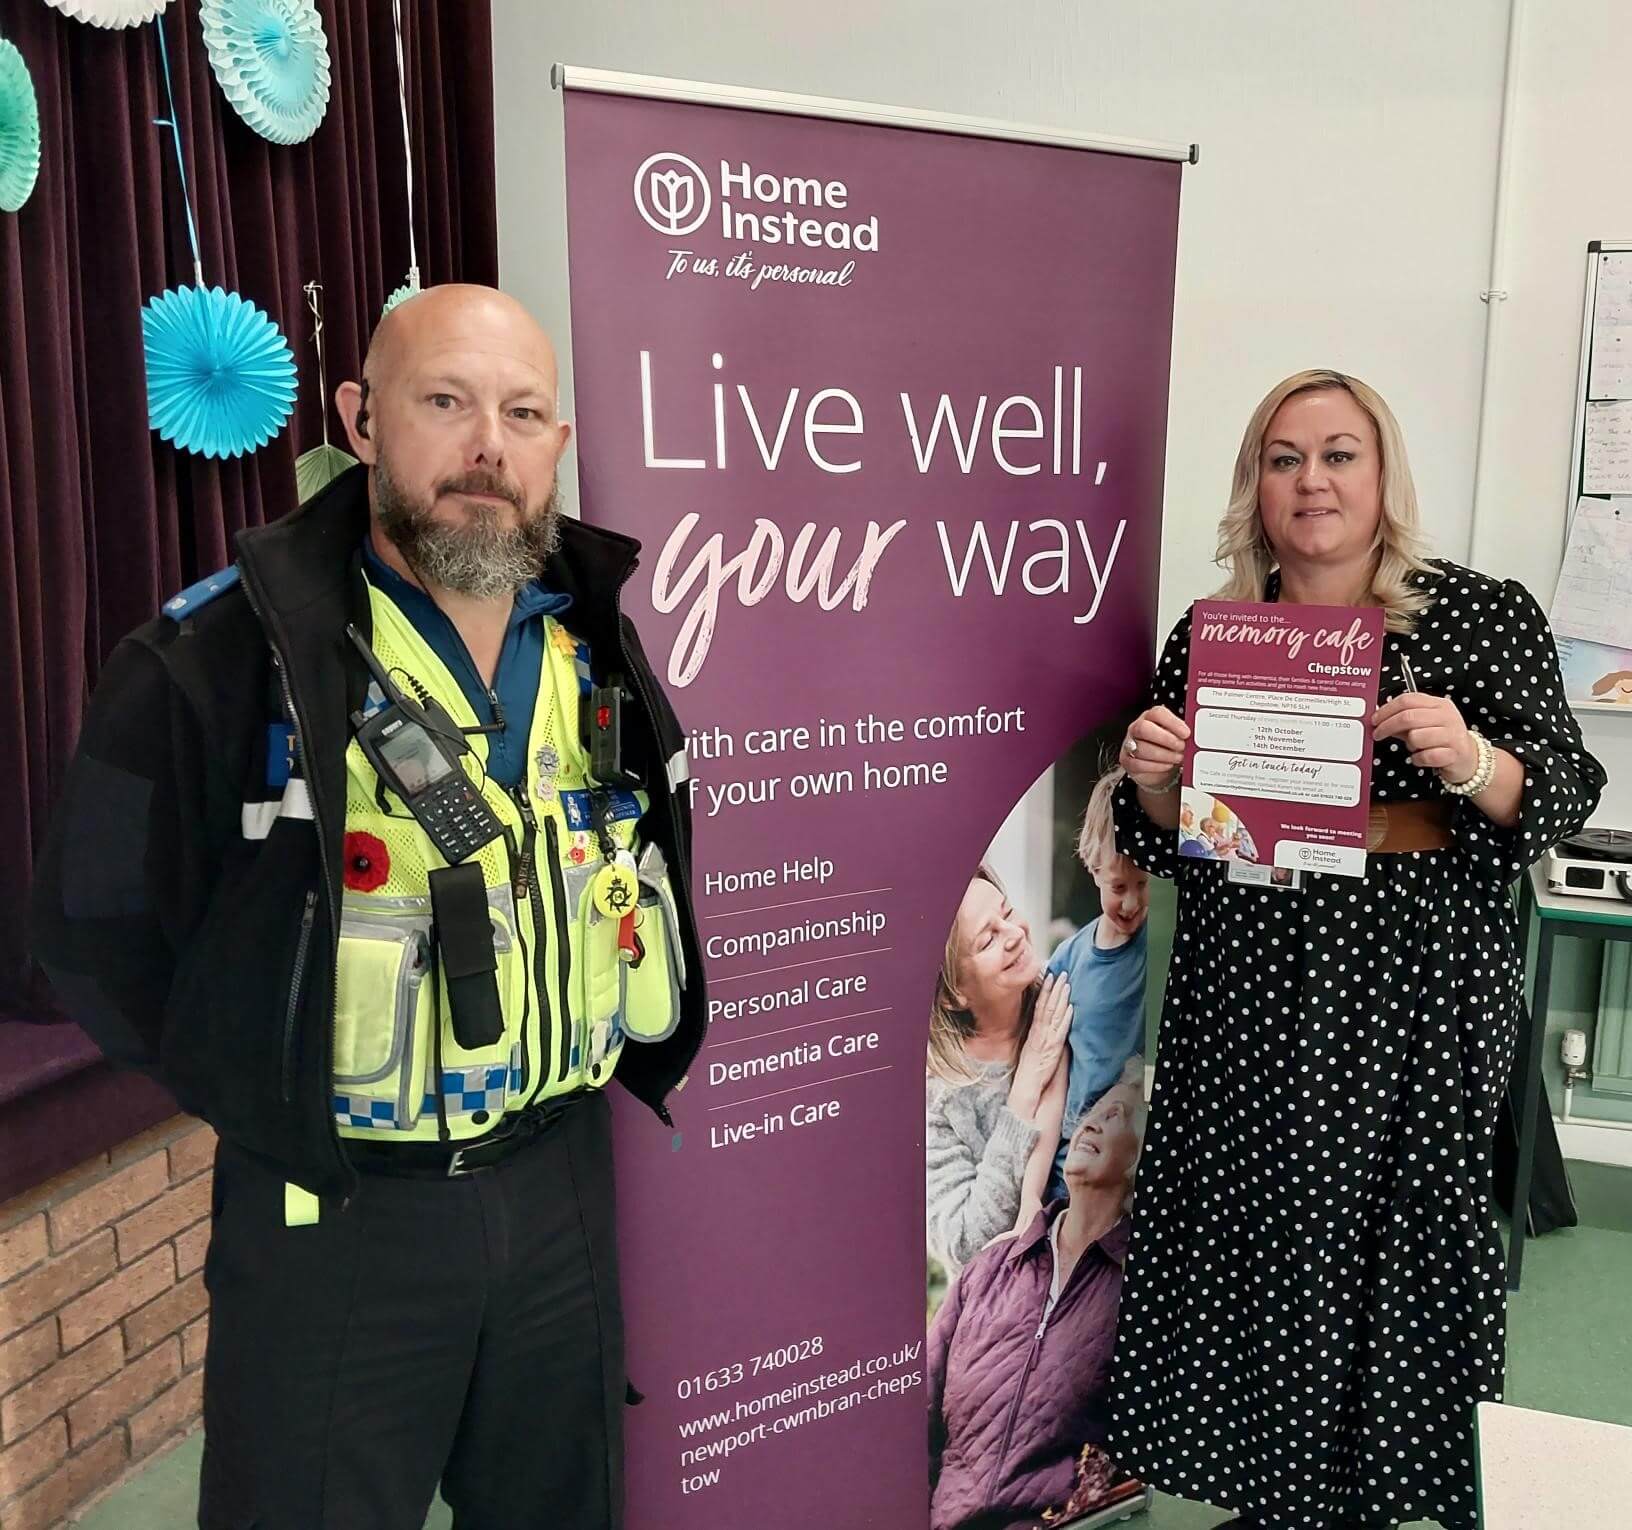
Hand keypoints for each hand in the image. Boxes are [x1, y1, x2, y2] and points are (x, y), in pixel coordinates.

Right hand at [1010, 973, 1071, 1120]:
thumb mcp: (1037, 1053)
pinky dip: (1064, 1019)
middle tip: (1061, 972)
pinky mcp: (1051, 1050)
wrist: (1026, 1092)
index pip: (1039, 1008)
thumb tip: (1056, 1030)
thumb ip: (1045, 1041)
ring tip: (1066, 983)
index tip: (1050, 977)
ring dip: (1060, 998)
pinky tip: (1070, 1008)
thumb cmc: (1032, 1076)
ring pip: (1052, 1015)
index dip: (1045, 992)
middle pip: (1046, 1007)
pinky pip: (1059, 1031)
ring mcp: (1044, 1041)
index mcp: (1033, 1034)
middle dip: (1054, 989)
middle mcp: (1037, 1034)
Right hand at [1121, 705, 1189, 790]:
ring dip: (1163, 755)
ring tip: (1177, 758)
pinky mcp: (1127, 760)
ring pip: (1141, 748)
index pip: (1157, 713)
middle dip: (1165, 739)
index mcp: (1150, 717)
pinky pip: (1137, 763)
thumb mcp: (1177, 737)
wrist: (1159, 768)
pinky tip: (1167, 765)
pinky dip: (1155, 766)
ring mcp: (1129, 744)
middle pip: (1143, 728)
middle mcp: (1137, 728)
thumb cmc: (1169, 748)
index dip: (1172, 723)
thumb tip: (1194, 736)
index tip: (1186, 733)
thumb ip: (1182, 734)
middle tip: (1181, 746)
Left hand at [1372, 692, 1479, 782]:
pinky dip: (1418, 759)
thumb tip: (1379, 717)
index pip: (1408, 699)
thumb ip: (1404, 719)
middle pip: (1408, 717)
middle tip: (1378, 734)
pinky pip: (1424, 756)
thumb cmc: (1442, 739)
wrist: (1470, 758)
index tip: (1375, 719)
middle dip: (1387, 726)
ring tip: (1416, 747)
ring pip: (1415, 737)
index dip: (1386, 709)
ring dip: (1409, 745)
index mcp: (1439, 704)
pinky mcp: (1454, 754)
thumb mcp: (1425, 724)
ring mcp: (1452, 735)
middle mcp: (1447, 716)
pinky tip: (1422, 757)